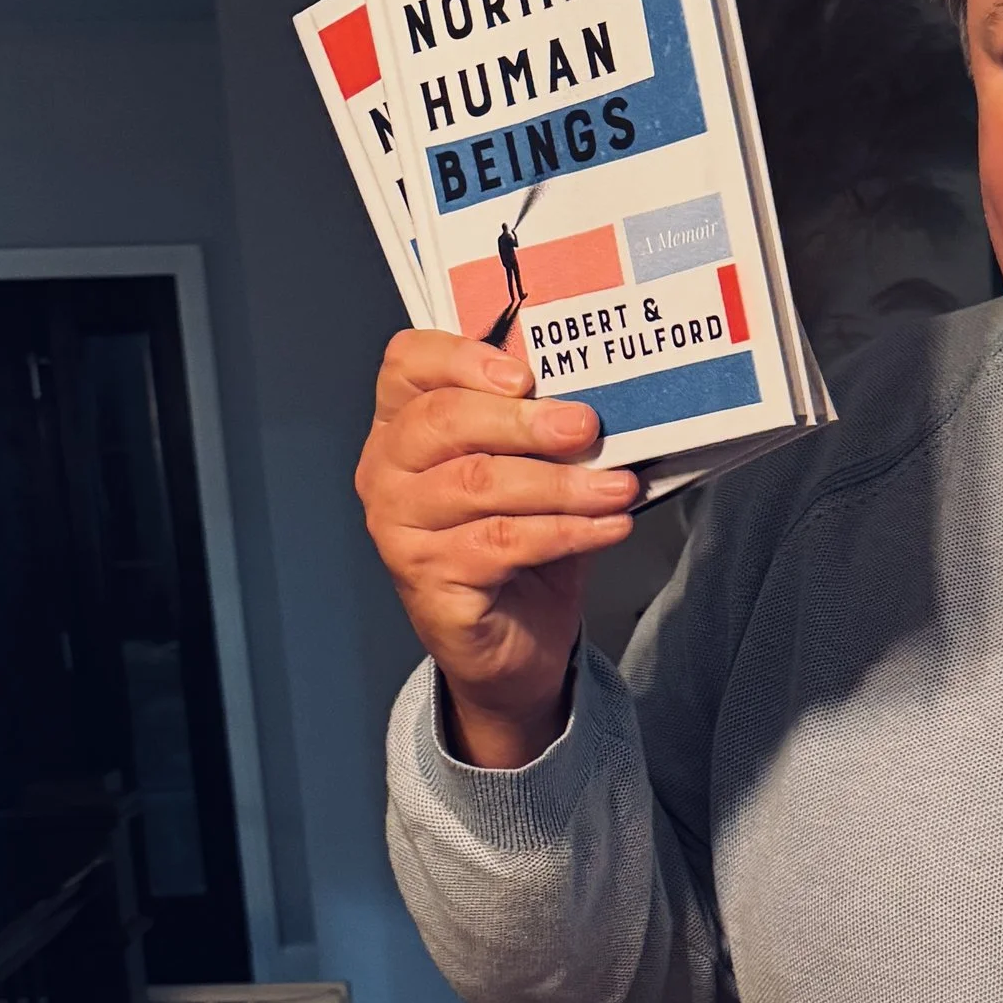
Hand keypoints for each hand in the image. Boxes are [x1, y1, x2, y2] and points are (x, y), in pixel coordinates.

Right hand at [356, 330, 637, 768]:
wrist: (514, 645)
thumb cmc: (518, 546)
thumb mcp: (531, 473)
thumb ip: (543, 430)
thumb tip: (596, 397)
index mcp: (402, 426)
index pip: (408, 363)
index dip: (463, 357)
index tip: (526, 374)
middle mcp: (386, 471)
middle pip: (444, 421)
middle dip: (524, 421)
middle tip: (587, 426)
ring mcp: (399, 527)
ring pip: (478, 484)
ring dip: (559, 482)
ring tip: (617, 486)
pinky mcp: (428, 578)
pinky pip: (501, 542)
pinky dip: (565, 531)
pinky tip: (607, 526)